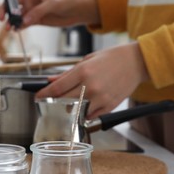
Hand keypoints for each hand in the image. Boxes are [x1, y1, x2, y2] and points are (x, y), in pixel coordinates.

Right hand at [0, 0, 99, 28]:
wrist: (75, 12)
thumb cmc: (67, 1)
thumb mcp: (53, 3)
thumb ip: (38, 11)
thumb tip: (24, 21)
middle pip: (10, 1)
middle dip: (5, 9)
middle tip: (3, 18)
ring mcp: (30, 9)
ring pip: (15, 14)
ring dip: (10, 21)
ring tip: (10, 28)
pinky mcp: (33, 19)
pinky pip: (22, 23)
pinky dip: (18, 27)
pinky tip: (17, 30)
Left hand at [35, 42, 149, 118]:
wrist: (136, 62)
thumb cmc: (111, 58)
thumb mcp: (86, 60)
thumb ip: (67, 73)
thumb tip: (51, 81)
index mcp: (83, 72)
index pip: (56, 88)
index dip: (44, 94)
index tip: (37, 97)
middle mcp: (90, 86)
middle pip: (63, 101)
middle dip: (54, 102)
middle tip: (51, 100)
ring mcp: (100, 98)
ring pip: (76, 111)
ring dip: (70, 108)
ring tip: (72, 101)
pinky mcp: (109, 106)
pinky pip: (90, 115)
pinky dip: (84, 113)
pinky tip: (85, 105)